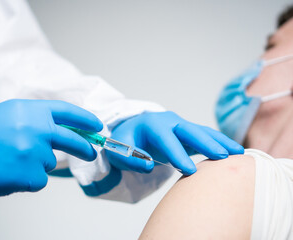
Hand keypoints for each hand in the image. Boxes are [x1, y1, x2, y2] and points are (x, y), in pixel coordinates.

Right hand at [0, 99, 102, 200]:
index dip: (85, 118)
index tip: (97, 126)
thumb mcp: (8, 115)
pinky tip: (8, 174)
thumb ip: (34, 119)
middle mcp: (38, 128)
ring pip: (49, 162)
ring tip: (8, 161)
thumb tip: (58, 130)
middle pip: (73, 139)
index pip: (67, 111)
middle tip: (91, 152)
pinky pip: (39, 180)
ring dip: (34, 164)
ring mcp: (36, 152)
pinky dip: (26, 180)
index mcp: (30, 110)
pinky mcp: (32, 175)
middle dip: (85, 147)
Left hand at [105, 111, 242, 174]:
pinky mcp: (188, 134)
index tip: (189, 171)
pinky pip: (206, 137)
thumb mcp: (118, 150)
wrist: (132, 132)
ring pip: (202, 132)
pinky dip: (219, 144)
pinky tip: (234, 153)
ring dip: (220, 142)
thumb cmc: (126, 141)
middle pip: (190, 130)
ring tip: (239, 153)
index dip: (177, 154)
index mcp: (151, 124)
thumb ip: (129, 158)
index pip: (165, 138)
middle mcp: (169, 121)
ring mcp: (180, 126)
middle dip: (206, 143)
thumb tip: (148, 165)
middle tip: (222, 157)